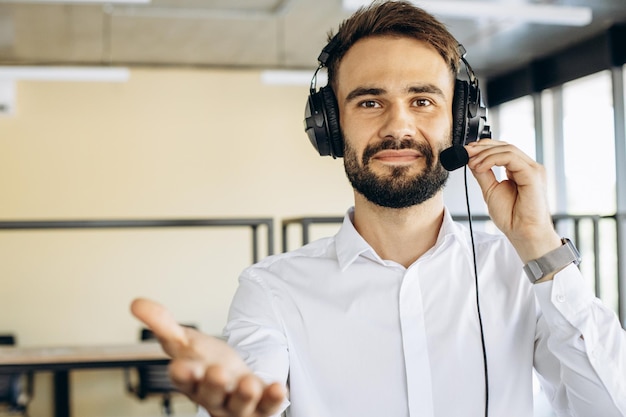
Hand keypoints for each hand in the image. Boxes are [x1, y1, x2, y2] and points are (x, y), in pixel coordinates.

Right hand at [130, 298, 285, 416]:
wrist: (234, 381)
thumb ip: (162, 324)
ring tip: (249, 383)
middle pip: (211, 395)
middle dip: (213, 385)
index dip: (182, 374)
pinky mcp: (260, 405)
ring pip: (239, 405)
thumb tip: (136, 303)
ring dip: (244, 395)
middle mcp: (213, 395)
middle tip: (217, 371)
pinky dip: (273, 398)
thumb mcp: (184, 342)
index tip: (180, 366)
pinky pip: (267, 406)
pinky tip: (279, 388)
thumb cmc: (206, 364)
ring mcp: (237, 403)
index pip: (183, 380)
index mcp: (192, 380)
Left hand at [465, 139, 560, 262]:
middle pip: (505, 146)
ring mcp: (532, 170)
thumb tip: (472, 160)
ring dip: (485, 154)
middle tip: (465, 152)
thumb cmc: (512, 217)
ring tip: (471, 163)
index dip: (484, 147)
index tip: (466, 152)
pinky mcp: (533, 174)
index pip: (503, 150)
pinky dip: (492, 159)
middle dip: (482, 147)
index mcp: (520, 170)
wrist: (523, 233)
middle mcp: (528, 168)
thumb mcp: (490, 190)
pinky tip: (480, 167)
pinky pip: (511, 158)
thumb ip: (483, 174)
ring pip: (507, 149)